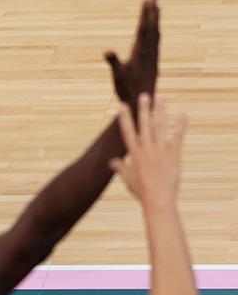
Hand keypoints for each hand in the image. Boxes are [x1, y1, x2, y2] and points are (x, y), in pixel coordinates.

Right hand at [105, 0, 159, 108]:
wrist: (142, 103)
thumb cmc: (127, 89)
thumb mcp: (117, 75)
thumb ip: (113, 61)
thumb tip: (107, 51)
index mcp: (140, 51)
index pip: (144, 28)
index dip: (146, 14)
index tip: (148, 0)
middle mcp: (149, 52)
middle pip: (152, 27)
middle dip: (152, 12)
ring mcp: (153, 57)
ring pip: (156, 34)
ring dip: (155, 20)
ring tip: (156, 8)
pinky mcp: (153, 62)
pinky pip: (155, 42)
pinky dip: (155, 32)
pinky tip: (155, 31)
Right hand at [110, 94, 186, 208]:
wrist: (158, 198)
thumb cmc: (141, 190)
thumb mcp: (128, 178)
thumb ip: (120, 167)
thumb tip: (112, 162)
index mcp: (134, 153)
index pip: (128, 131)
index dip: (125, 118)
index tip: (123, 105)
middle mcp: (147, 148)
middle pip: (144, 124)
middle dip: (144, 109)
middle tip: (144, 95)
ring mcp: (161, 150)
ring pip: (160, 126)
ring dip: (160, 111)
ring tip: (161, 98)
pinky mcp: (174, 154)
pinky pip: (178, 136)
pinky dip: (180, 124)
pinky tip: (182, 114)